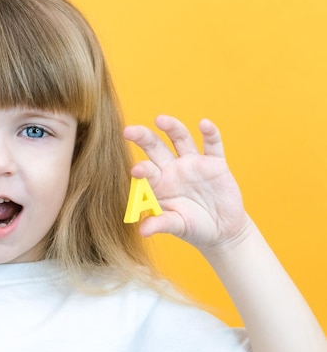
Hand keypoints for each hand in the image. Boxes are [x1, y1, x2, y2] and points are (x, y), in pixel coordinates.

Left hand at [123, 115, 250, 250]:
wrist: (221, 231)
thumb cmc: (193, 228)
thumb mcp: (177, 225)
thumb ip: (161, 223)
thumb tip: (142, 231)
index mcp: (159, 183)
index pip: (147, 171)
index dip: (142, 170)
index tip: (137, 170)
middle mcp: (173, 168)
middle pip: (156, 147)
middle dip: (143, 138)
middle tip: (129, 130)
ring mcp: (194, 163)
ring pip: (181, 139)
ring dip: (172, 128)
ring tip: (160, 119)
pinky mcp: (216, 164)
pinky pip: (213, 145)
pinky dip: (210, 134)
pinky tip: (204, 124)